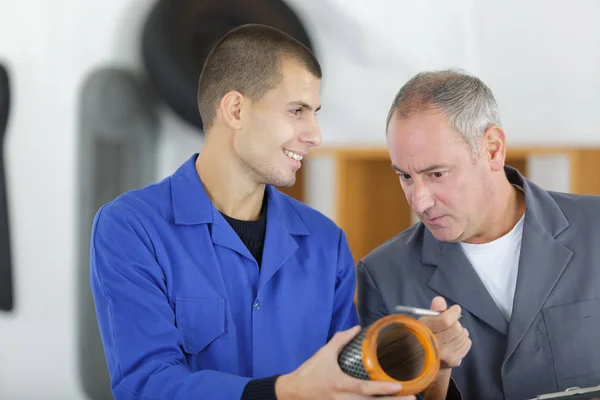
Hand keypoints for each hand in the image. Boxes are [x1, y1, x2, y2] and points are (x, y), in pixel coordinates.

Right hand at [275, 325, 415, 399]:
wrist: (294, 392)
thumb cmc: (310, 372)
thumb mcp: (324, 353)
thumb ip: (340, 340)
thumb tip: (356, 328)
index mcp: (340, 384)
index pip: (364, 388)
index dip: (382, 388)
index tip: (398, 386)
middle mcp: (344, 399)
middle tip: (411, 397)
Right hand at [419, 296, 470, 368]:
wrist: (422, 359)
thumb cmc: (423, 335)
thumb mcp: (425, 321)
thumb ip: (433, 310)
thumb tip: (440, 300)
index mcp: (423, 333)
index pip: (445, 321)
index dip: (452, 313)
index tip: (455, 309)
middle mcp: (434, 346)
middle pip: (455, 328)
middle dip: (455, 323)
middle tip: (450, 323)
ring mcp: (445, 355)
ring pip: (463, 336)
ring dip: (460, 331)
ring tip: (453, 332)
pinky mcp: (453, 361)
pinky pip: (467, 344)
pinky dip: (464, 339)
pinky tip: (456, 340)